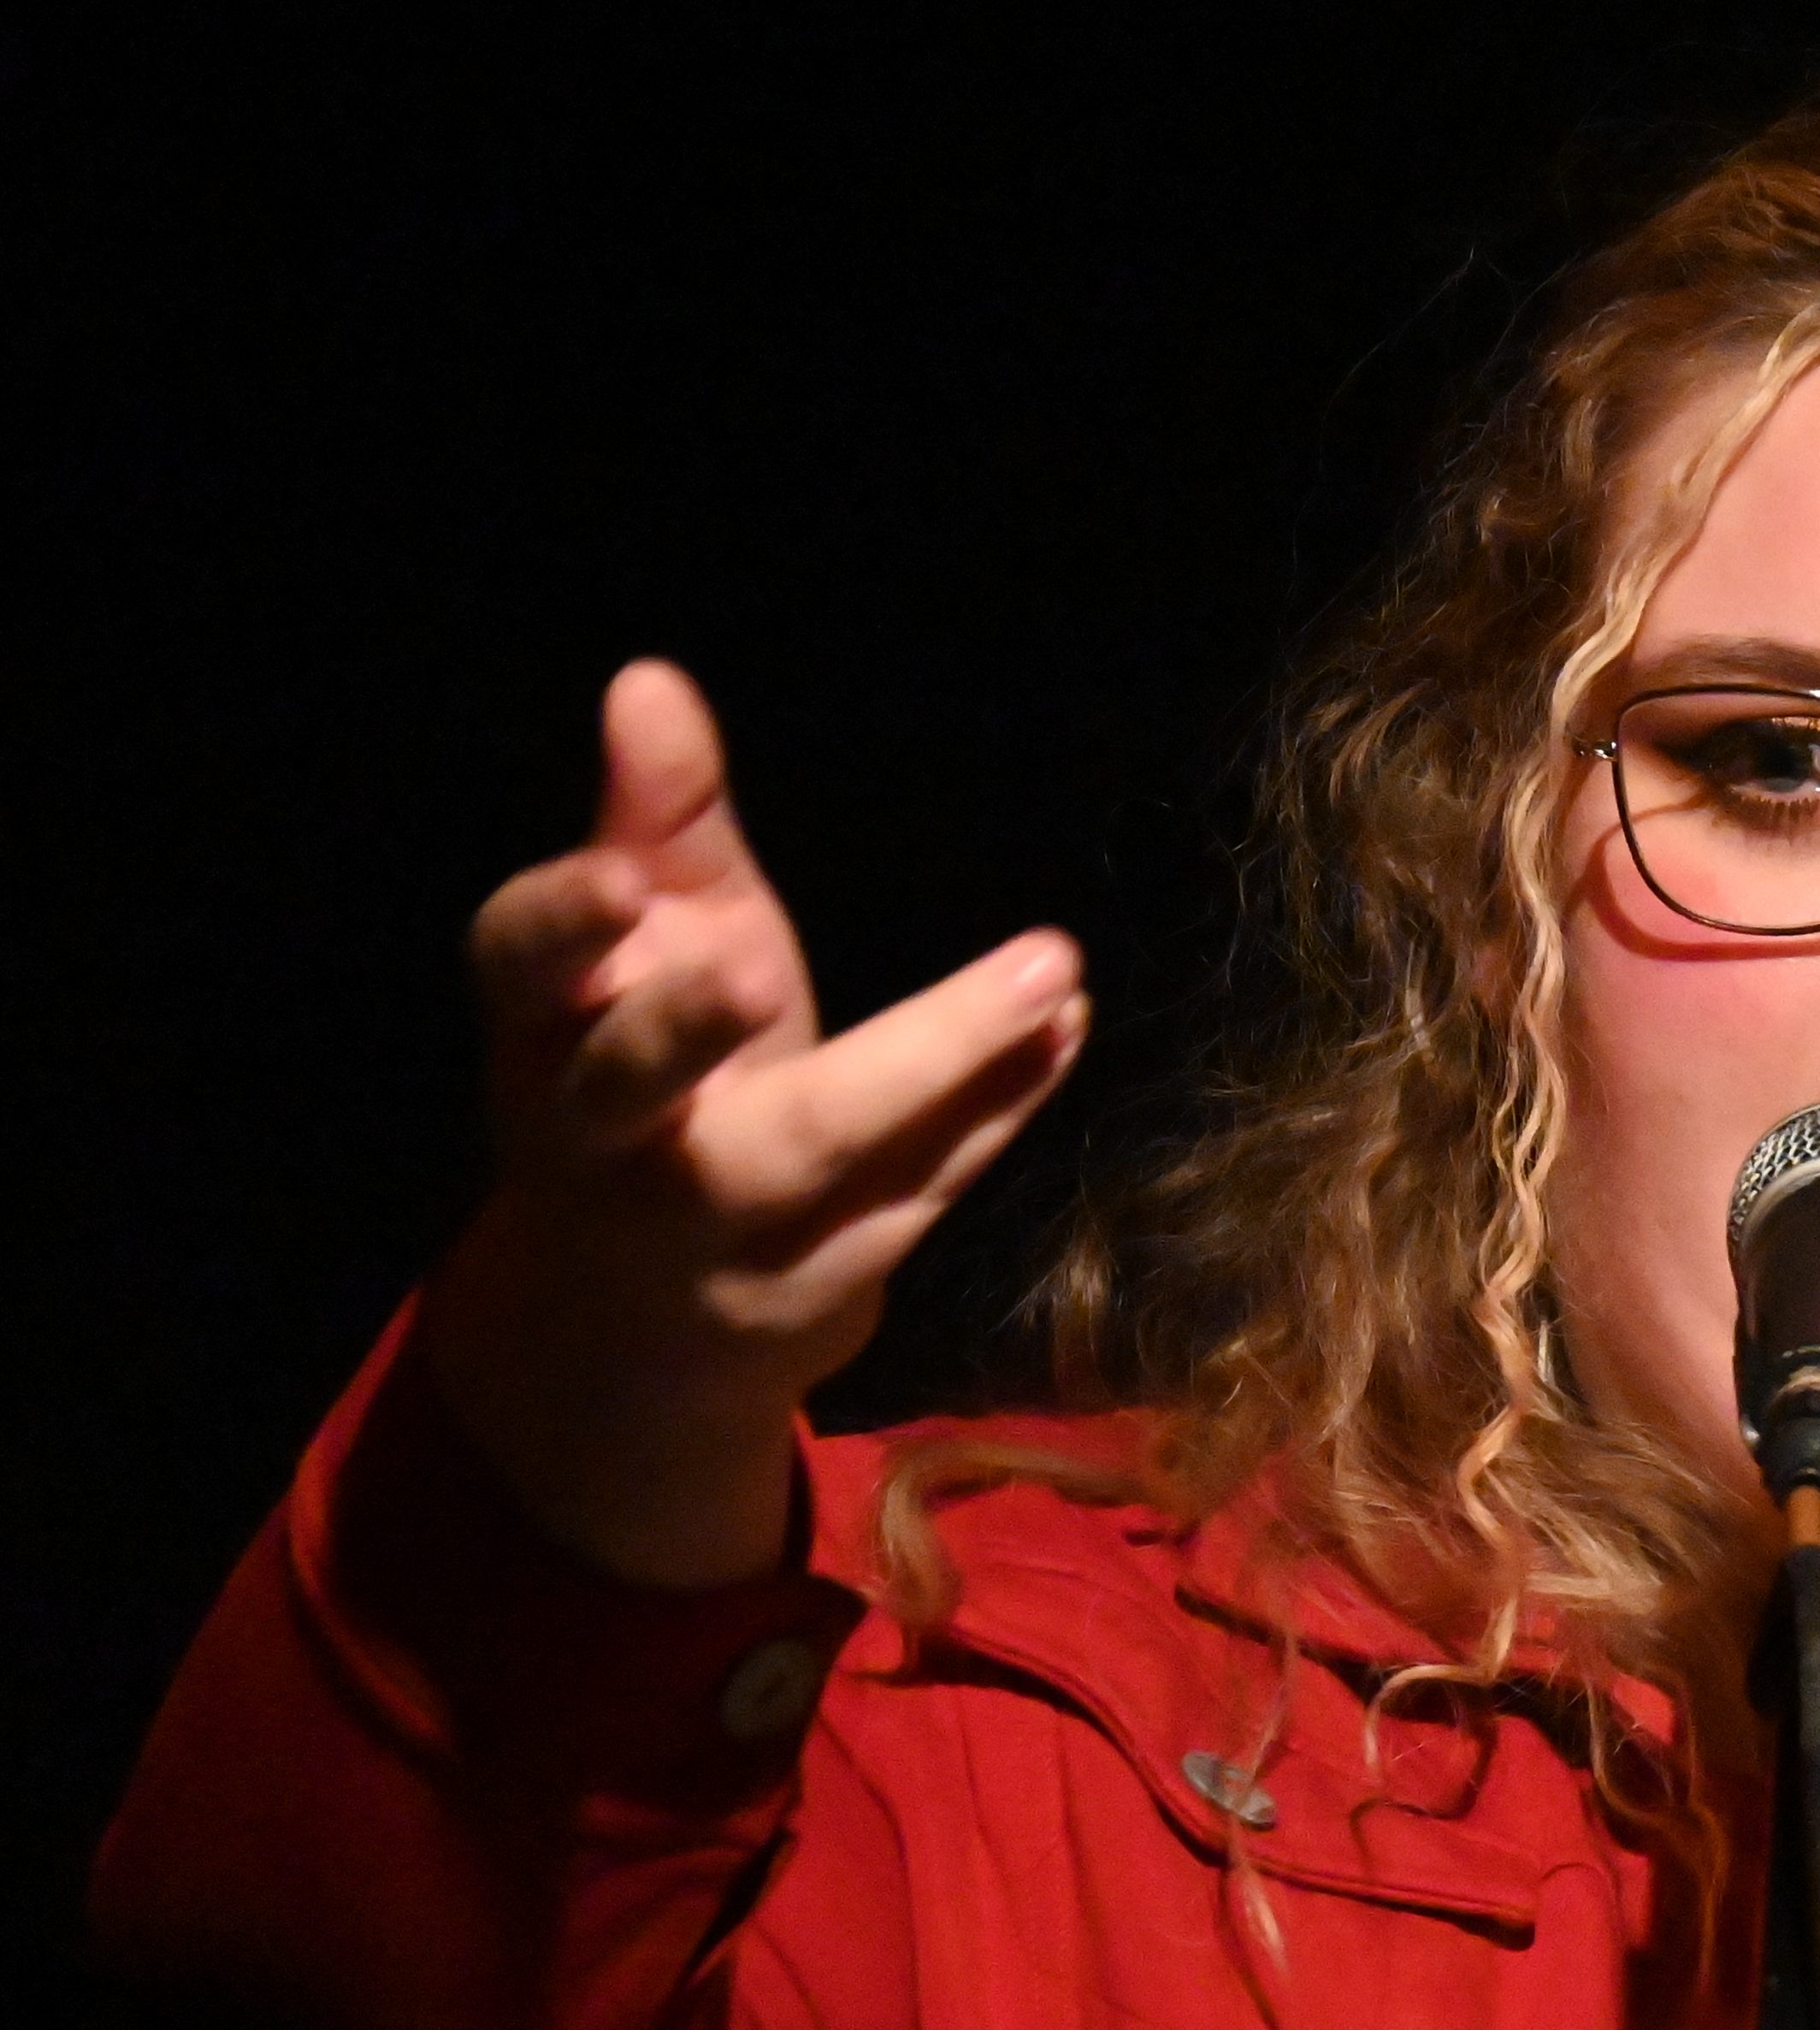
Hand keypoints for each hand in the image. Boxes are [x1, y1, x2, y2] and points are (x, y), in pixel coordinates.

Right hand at [423, 661, 1087, 1587]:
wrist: (638, 1319)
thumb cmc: (649, 1077)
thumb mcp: (649, 948)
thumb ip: (659, 822)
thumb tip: (649, 681)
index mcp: (542, 1035)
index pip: (519, 970)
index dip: (558, 927)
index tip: (621, 881)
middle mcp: (603, 1144)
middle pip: (636, 1090)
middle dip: (685, 1031)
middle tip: (754, 964)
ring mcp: (708, 1235)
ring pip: (820, 1148)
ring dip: (941, 1062)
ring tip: (1047, 972)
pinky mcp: (813, 1290)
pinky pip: (920, 1189)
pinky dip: (998, 1106)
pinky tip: (1061, 1025)